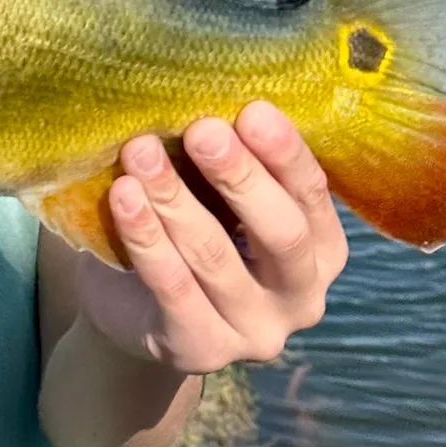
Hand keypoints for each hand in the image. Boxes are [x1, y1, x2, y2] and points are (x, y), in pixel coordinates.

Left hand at [76, 101, 348, 375]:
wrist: (136, 310)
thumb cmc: (191, 231)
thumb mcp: (219, 196)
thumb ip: (229, 162)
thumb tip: (207, 96)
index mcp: (322, 250)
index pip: (313, 197)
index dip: (285, 153)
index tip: (252, 109)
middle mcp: (302, 298)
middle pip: (281, 234)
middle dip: (240, 176)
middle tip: (202, 129)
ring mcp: (254, 333)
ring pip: (216, 258)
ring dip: (175, 198)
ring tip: (141, 152)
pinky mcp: (200, 350)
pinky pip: (173, 289)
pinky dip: (146, 238)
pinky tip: (123, 196)